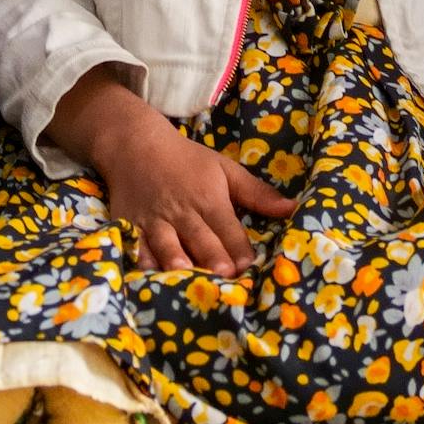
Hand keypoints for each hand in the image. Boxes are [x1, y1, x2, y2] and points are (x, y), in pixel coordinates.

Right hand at [51, 77, 291, 276]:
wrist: (136, 146)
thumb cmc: (187, 161)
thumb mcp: (224, 169)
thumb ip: (256, 193)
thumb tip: (292, 208)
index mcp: (209, 199)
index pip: (228, 229)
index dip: (239, 250)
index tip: (249, 269)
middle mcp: (183, 212)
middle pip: (200, 239)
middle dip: (213, 258)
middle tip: (225, 276)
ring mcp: (154, 221)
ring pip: (167, 245)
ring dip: (177, 261)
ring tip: (187, 276)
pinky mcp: (130, 226)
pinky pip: (136, 246)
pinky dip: (143, 260)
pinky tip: (149, 275)